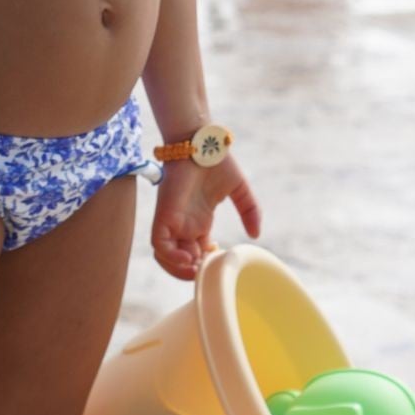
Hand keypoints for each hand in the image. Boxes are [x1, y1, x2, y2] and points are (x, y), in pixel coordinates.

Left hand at [150, 153, 261, 281]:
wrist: (201, 143)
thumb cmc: (217, 162)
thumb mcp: (239, 191)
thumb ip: (250, 211)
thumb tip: (255, 235)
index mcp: (199, 220)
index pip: (197, 251)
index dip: (205, 261)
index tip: (218, 255)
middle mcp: (184, 223)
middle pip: (179, 259)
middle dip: (190, 271)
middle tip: (204, 272)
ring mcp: (173, 220)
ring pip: (165, 256)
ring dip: (177, 268)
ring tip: (194, 269)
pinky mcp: (164, 214)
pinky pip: (159, 244)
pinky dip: (170, 256)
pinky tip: (188, 258)